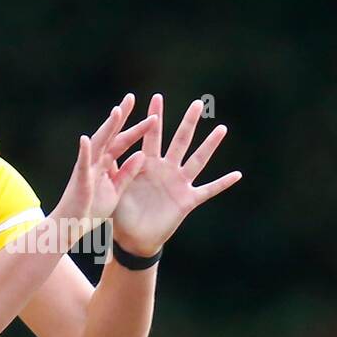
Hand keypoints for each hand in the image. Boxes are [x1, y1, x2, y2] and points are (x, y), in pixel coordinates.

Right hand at [51, 94, 155, 250]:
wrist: (71, 227)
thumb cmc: (90, 209)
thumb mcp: (116, 190)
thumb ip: (127, 173)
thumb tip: (141, 155)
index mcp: (106, 164)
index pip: (123, 142)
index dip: (136, 128)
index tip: (152, 115)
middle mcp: (96, 162)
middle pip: (111, 135)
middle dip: (121, 117)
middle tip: (131, 97)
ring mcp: (86, 169)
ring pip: (98, 144)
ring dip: (107, 128)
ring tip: (117, 111)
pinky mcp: (79, 181)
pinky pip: (82, 165)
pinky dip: (84, 152)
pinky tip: (86, 139)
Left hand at [110, 94, 241, 255]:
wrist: (132, 239)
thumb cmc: (122, 212)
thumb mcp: (113, 186)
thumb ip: (110, 166)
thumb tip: (98, 142)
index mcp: (148, 164)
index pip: (152, 135)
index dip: (154, 117)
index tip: (156, 97)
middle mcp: (167, 169)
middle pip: (180, 141)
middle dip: (188, 122)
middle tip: (198, 104)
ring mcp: (179, 183)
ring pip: (198, 160)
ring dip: (210, 146)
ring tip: (222, 129)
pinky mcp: (187, 200)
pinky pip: (208, 190)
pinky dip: (223, 183)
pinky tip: (238, 174)